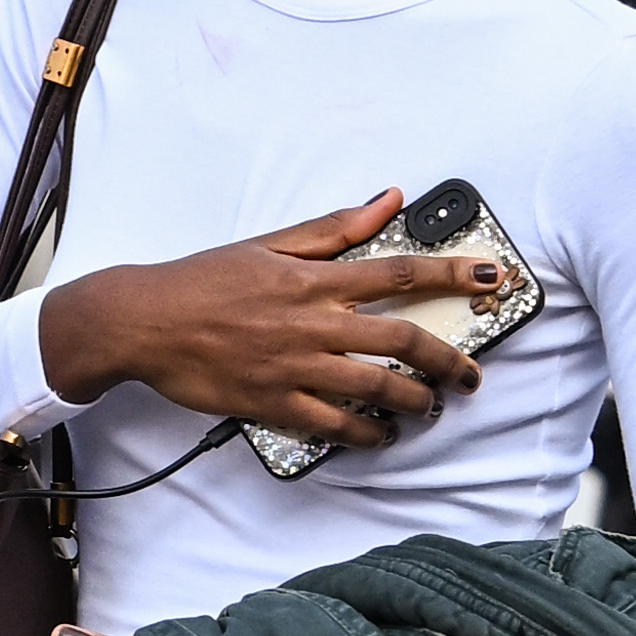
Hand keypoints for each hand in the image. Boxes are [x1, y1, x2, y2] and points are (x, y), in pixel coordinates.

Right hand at [38, 191, 499, 453]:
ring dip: (415, 401)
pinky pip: (334, 424)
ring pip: (376, 386)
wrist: (145, 320)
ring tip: (431, 407)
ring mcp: (295, 365)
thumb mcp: (272, 243)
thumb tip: (388, 200)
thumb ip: (336, 227)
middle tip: (470, 374)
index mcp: (315, 278)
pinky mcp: (274, 402)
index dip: (452, 273)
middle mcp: (313, 322)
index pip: (400, 271)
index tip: (490, 278)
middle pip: (402, 338)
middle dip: (448, 358)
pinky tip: (383, 435)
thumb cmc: (205, 281)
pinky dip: (367, 432)